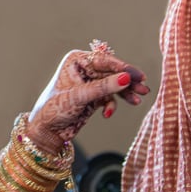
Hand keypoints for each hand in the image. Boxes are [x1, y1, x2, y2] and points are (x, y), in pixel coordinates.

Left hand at [26, 42, 148, 151]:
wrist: (46, 131)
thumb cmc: (55, 109)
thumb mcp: (80, 97)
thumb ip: (104, 87)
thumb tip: (126, 78)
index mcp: (76, 60)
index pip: (104, 60)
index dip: (122, 67)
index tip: (137, 75)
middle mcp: (84, 69)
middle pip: (112, 72)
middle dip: (127, 81)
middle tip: (143, 88)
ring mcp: (90, 83)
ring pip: (113, 84)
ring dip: (125, 93)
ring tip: (138, 100)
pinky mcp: (93, 96)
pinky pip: (109, 97)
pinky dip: (111, 104)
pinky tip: (108, 114)